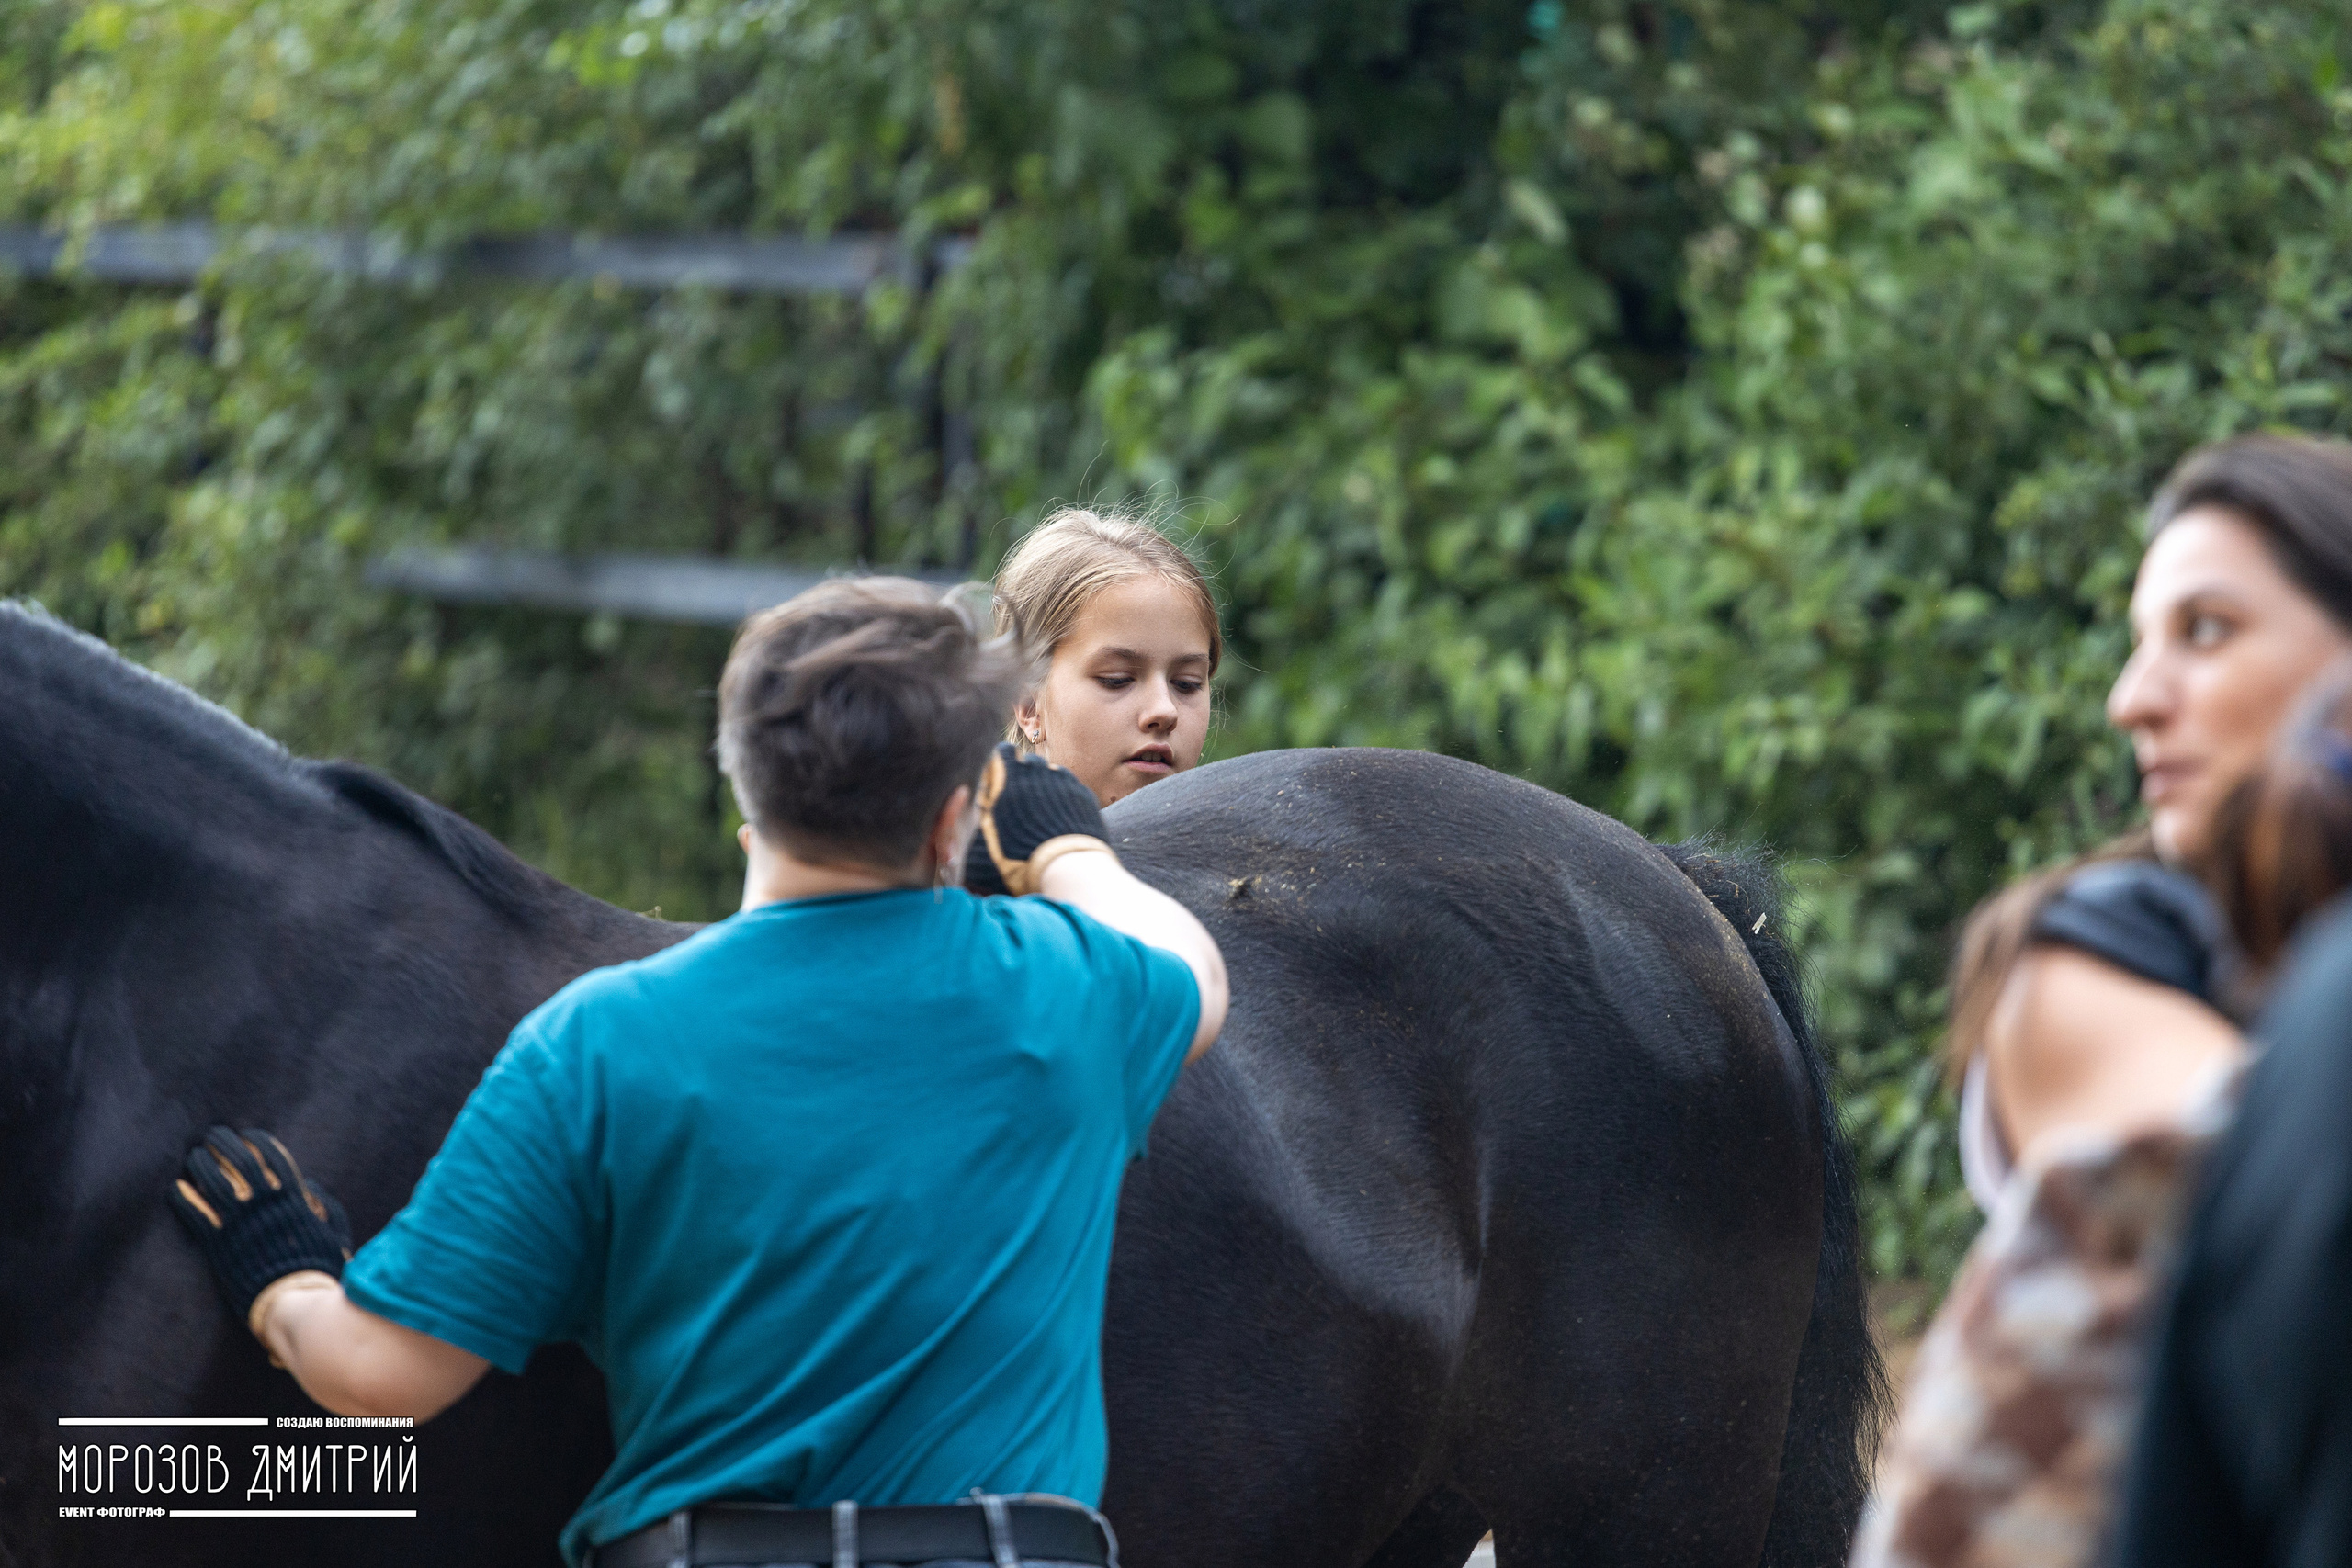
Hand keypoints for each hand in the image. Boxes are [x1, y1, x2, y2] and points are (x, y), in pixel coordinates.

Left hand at [171, 1127, 352, 1333]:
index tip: (247, 1134)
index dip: (258, 1141)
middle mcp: (265, 1204)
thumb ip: (325, 1206)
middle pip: (238, 1160)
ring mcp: (240, 1223)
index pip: (273, 1156)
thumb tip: (309, 1185)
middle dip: (224, 1143)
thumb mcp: (335, 1234)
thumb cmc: (321, 1270)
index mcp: (293, 1198)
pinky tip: (176, 1188)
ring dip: (201, 1165)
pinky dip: (184, 1199)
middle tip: (212, 1135)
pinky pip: (195, 1215)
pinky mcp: (219, 1246)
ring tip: (193, 1157)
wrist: (297, 1302)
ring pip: (213, 1182)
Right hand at [970, 742, 1113, 895]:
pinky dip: (1063, 797)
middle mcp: (1039, 771)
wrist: (1067, 870)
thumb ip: (975, 813)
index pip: (1003, 751)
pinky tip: (1059, 818)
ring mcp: (1064, 781)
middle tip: (1018, 800)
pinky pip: (1070, 787)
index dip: (999, 764)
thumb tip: (973, 797)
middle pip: (1028, 761)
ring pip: (1050, 773)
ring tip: (1040, 813)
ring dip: (1043, 786)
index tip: (998, 780)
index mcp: (1011, 776)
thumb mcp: (985, 838)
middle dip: (1022, 775)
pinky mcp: (1084, 794)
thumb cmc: (1019, 859)